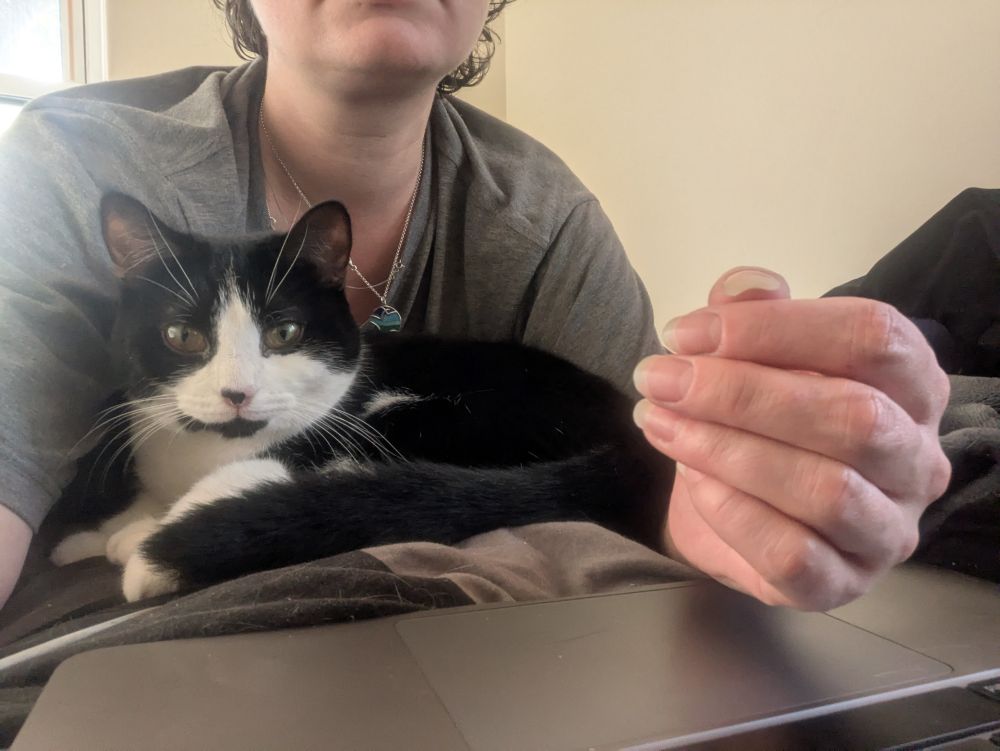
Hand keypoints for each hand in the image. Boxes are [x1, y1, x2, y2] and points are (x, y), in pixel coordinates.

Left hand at [633, 267, 951, 610]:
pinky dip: (732, 513)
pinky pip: (794, 555)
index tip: (686, 333)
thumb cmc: (757, 416)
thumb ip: (751, 312)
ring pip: (827, 490)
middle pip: (852, 415)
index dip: (774, 329)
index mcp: (910, 383)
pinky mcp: (843, 583)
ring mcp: (887, 529)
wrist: (728, 502)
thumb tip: (746, 288)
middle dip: (741, 393)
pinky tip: (691, 481)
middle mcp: (917, 458)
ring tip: (660, 423)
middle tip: (661, 380)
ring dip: (728, 450)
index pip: (870, 338)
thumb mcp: (749, 351)